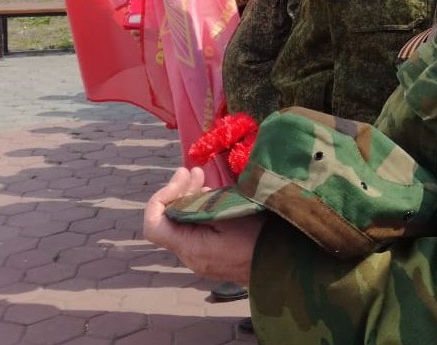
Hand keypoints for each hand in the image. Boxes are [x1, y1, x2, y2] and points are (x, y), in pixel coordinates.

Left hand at [143, 167, 263, 284]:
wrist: (282, 266)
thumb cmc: (257, 238)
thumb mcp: (230, 214)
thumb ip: (202, 206)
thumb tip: (188, 193)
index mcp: (190, 247)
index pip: (154, 225)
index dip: (160, 198)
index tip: (182, 177)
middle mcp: (190, 256)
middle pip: (169, 222)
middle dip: (178, 192)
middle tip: (195, 171)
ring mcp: (202, 258)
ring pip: (184, 226)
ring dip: (190, 199)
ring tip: (205, 178)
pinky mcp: (213, 256)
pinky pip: (197, 231)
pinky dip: (200, 212)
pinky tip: (215, 197)